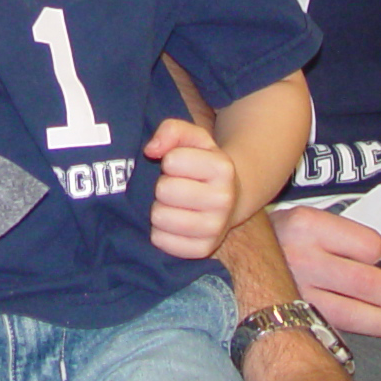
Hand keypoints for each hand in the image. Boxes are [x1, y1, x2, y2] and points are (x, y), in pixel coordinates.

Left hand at [143, 117, 234, 257]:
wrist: (229, 200)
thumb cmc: (202, 165)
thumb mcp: (193, 139)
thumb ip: (171, 130)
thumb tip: (151, 150)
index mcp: (223, 168)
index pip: (171, 161)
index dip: (170, 161)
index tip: (181, 166)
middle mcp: (224, 199)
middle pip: (163, 190)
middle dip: (163, 186)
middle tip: (176, 188)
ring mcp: (215, 228)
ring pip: (159, 217)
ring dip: (160, 209)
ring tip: (175, 206)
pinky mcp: (203, 250)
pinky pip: (161, 241)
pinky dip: (161, 232)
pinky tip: (174, 224)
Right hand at [269, 204, 380, 339]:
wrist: (230, 254)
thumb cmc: (281, 239)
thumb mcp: (308, 221)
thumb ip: (344, 240)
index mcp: (309, 224)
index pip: (369, 246)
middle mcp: (300, 258)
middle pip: (366, 283)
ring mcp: (292, 292)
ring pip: (351, 313)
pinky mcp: (287, 316)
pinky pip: (331, 328)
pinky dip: (357, 333)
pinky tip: (373, 331)